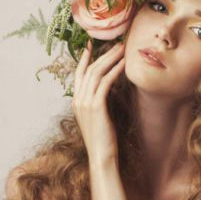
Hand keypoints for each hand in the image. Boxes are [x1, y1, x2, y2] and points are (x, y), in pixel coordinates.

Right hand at [72, 39, 125, 164]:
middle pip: (89, 69)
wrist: (100, 156)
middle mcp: (78, 99)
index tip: (90, 45)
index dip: (84, 58)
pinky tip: (123, 64)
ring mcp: (85, 102)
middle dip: (103, 54)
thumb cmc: (103, 139)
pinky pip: (105, 83)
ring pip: (97, 73)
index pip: (79, 74)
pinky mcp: (95, 106)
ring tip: (122, 49)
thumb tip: (106, 91)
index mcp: (76, 101)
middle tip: (116, 43)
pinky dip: (115, 71)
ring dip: (110, 58)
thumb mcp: (97, 118)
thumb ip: (97, 103)